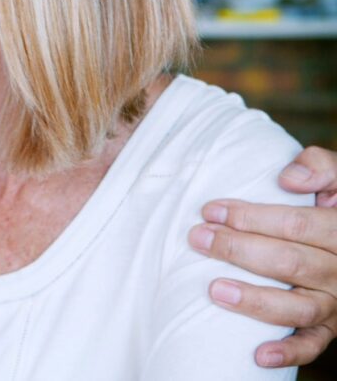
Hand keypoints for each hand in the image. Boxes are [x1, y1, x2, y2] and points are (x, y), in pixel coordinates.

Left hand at [188, 145, 336, 367]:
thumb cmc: (333, 202)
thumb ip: (321, 166)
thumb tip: (287, 179)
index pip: (296, 224)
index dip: (250, 216)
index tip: (210, 210)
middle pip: (290, 262)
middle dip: (238, 249)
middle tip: (197, 238)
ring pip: (299, 307)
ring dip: (255, 300)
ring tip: (214, 289)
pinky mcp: (331, 326)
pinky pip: (315, 344)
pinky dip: (289, 352)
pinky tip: (258, 354)